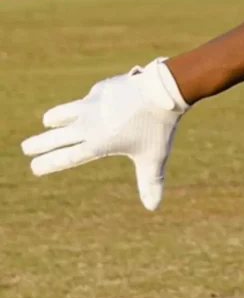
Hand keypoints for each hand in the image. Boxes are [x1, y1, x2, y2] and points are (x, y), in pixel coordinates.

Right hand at [21, 58, 189, 210]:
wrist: (162, 92)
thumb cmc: (158, 128)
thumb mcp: (154, 157)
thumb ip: (150, 181)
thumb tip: (152, 207)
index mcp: (98, 144)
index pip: (66, 157)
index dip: (48, 163)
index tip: (34, 167)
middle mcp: (89, 125)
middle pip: (55, 137)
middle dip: (38, 144)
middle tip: (26, 148)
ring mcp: (91, 105)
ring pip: (63, 113)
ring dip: (54, 118)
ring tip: (49, 121)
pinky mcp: (100, 89)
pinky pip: (89, 98)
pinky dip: (88, 103)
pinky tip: (94, 103)